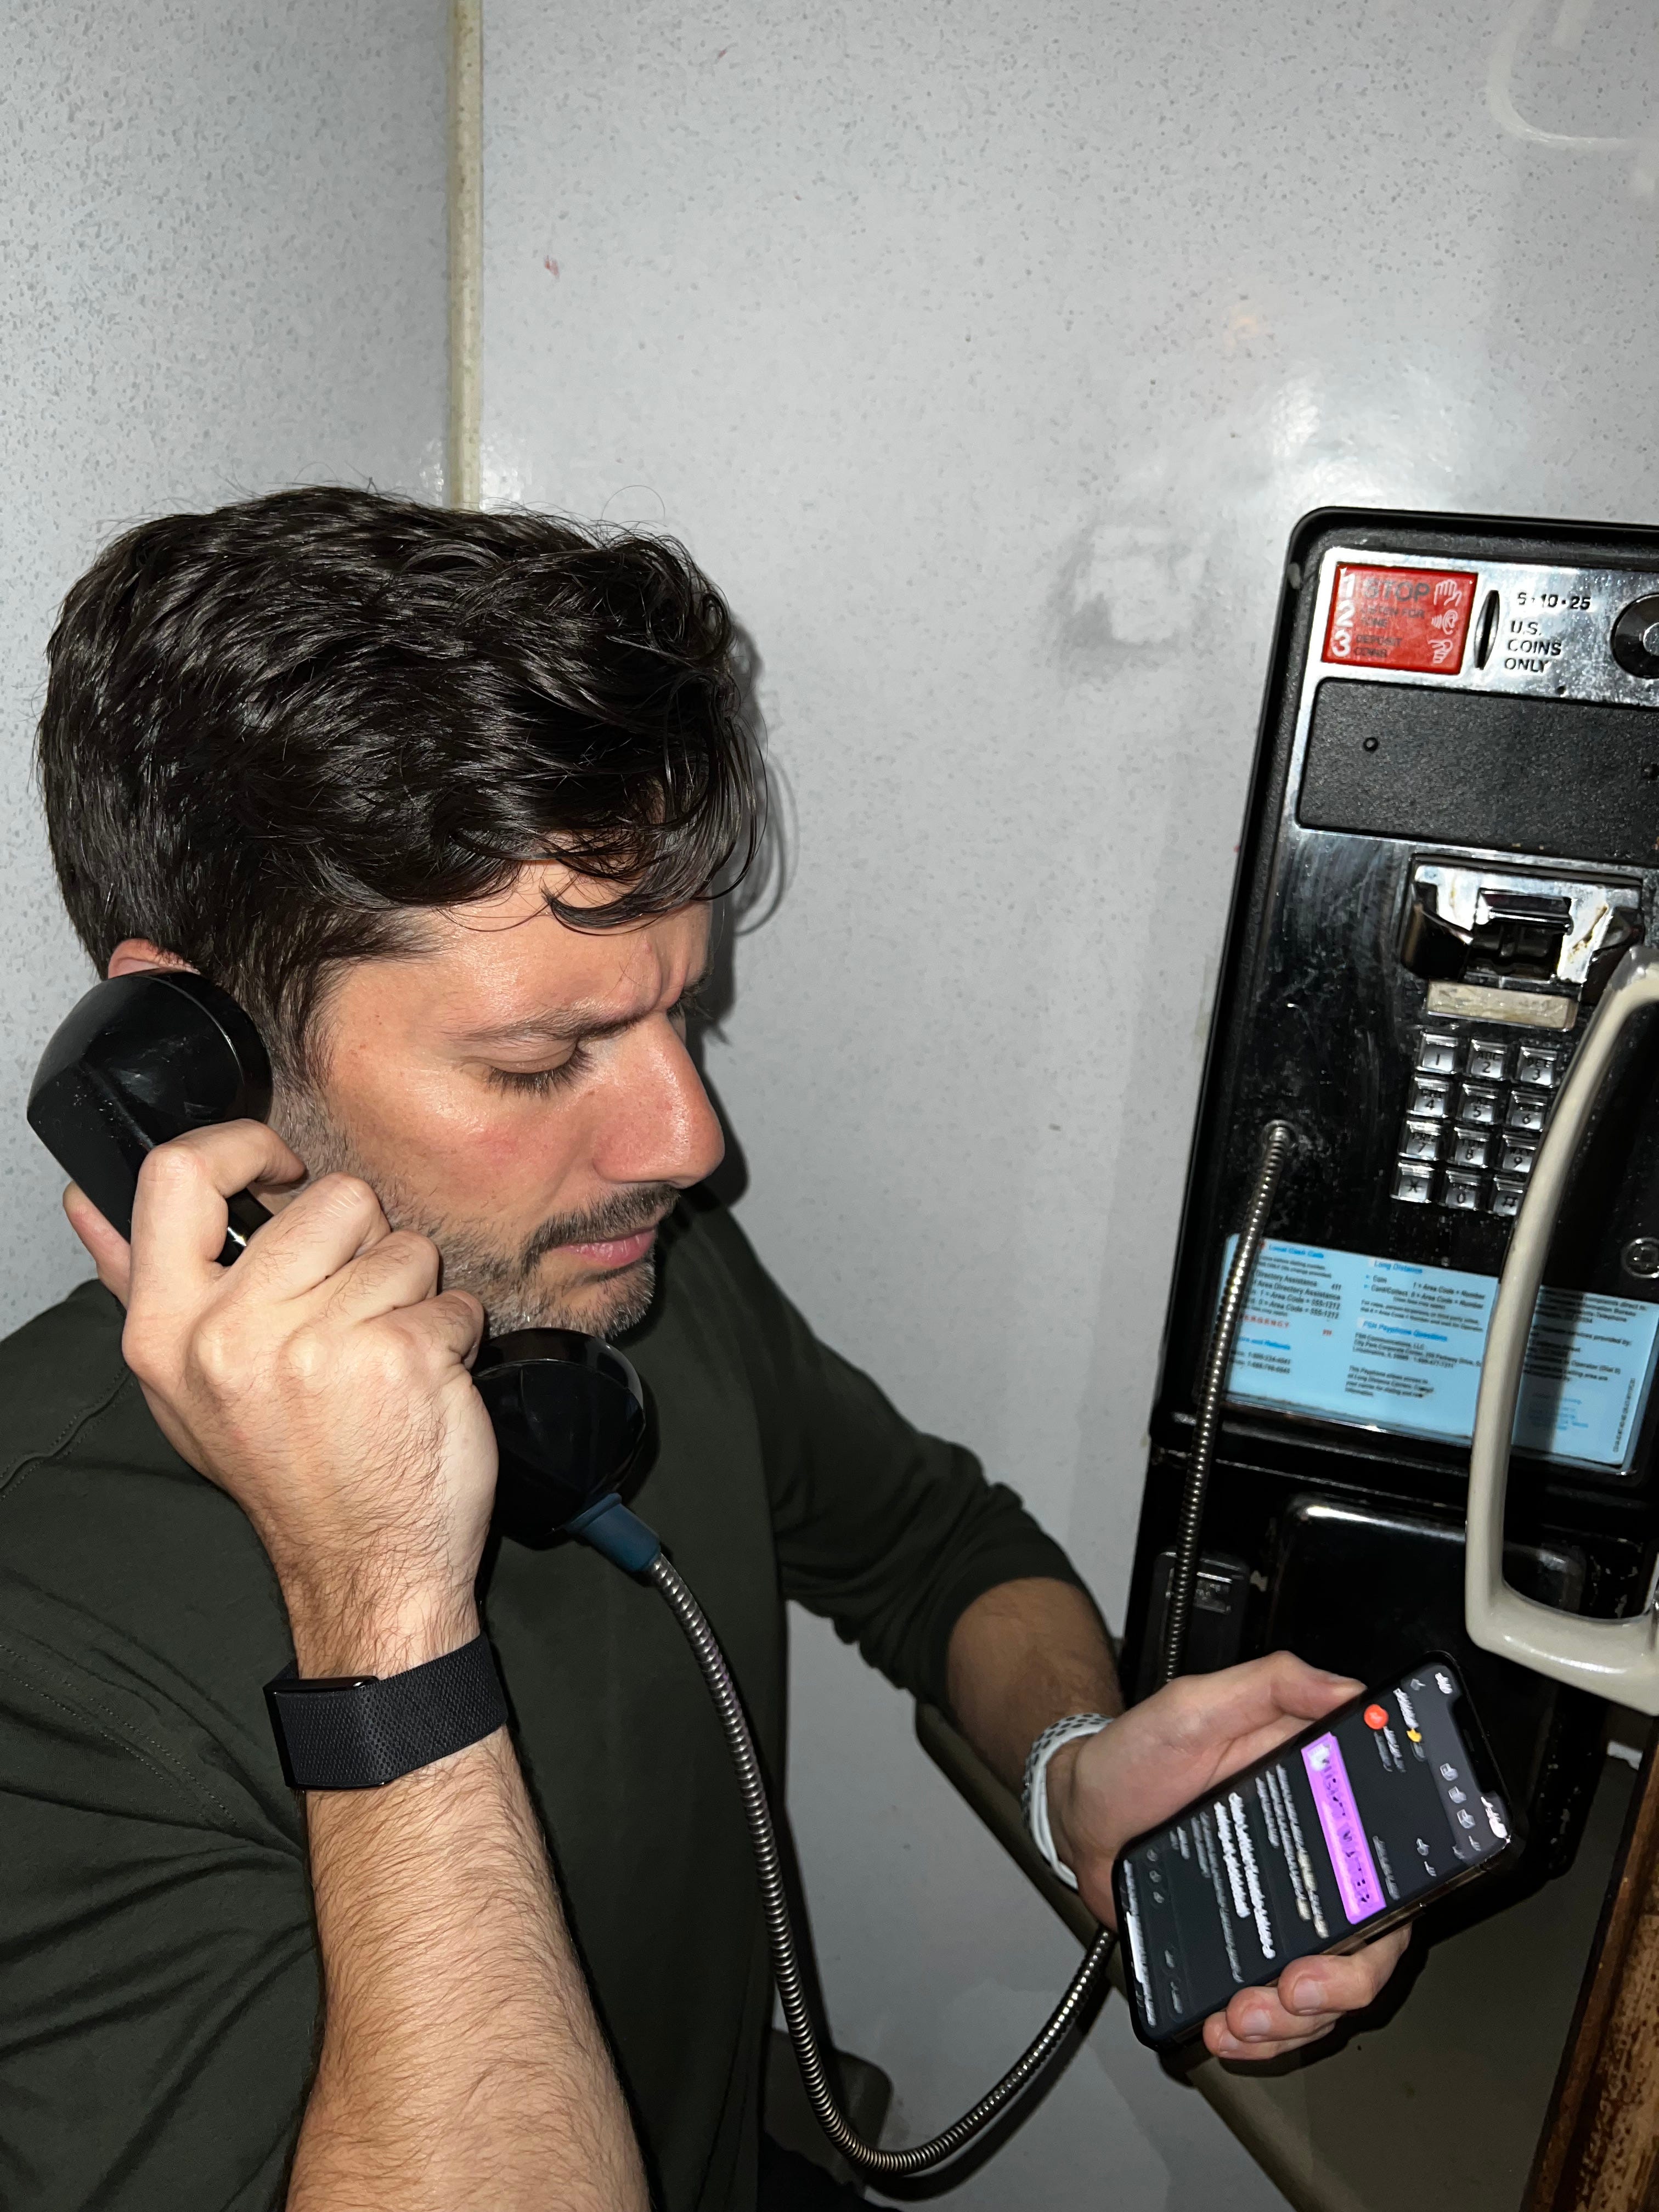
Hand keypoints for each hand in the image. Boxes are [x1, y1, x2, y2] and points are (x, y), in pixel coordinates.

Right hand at [64, 1123, 494, 1676]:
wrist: (361, 1568)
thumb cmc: (285, 1470)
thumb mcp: (184, 1384)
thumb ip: (135, 1281)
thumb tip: (87, 1198)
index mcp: (166, 1329)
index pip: (179, 1174)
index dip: (243, 1147)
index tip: (281, 1171)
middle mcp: (231, 1335)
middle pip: (333, 1198)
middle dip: (364, 1246)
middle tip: (349, 1317)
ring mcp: (316, 1346)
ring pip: (404, 1245)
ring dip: (411, 1296)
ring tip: (381, 1357)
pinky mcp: (398, 1359)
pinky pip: (453, 1298)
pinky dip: (452, 1335)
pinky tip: (420, 1384)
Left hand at [1047, 1653, 1410, 2060]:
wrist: (1081, 1814)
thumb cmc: (1136, 1755)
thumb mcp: (1197, 1705)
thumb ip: (1271, 1684)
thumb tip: (1350, 1692)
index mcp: (1321, 1803)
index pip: (1390, 1863)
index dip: (1390, 1911)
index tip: (1354, 1938)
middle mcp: (1315, 1863)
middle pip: (1370, 1944)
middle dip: (1341, 1987)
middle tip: (1292, 1993)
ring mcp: (1282, 1913)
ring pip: (1327, 1990)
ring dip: (1296, 2022)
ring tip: (1242, 2019)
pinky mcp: (1247, 1949)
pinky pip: (1279, 2009)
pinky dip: (1261, 2034)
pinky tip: (1227, 2029)